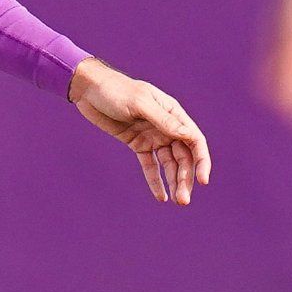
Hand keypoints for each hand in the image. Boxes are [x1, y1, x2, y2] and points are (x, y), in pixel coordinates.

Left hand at [68, 60, 212, 204]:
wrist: (89, 90)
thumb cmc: (115, 90)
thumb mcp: (139, 103)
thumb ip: (163, 120)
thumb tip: (188, 134)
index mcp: (172, 112)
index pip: (194, 140)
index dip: (201, 161)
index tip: (203, 181)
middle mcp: (166, 126)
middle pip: (183, 156)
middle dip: (185, 178)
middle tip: (184, 200)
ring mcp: (152, 136)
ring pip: (169, 163)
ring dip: (174, 181)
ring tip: (177, 201)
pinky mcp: (137, 144)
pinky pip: (150, 165)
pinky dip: (155, 181)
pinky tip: (161, 197)